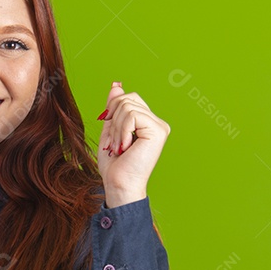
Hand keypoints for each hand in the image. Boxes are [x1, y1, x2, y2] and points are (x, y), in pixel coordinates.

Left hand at [97, 81, 169, 206]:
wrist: (119, 184)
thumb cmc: (114, 164)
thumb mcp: (110, 130)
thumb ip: (114, 108)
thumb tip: (116, 84)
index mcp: (148, 123)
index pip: (128, 99)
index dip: (112, 111)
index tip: (110, 135)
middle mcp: (157, 123)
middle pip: (128, 99)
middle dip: (112, 119)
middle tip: (114, 144)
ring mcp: (160, 127)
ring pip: (127, 107)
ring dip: (115, 129)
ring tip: (118, 147)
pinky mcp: (158, 131)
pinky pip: (131, 115)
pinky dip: (121, 131)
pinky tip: (125, 147)